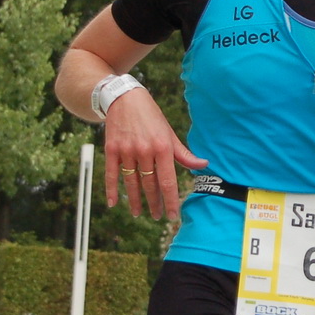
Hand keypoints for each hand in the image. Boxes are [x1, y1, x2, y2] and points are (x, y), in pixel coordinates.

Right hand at [102, 88, 207, 220]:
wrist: (125, 98)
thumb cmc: (152, 118)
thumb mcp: (169, 134)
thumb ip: (184, 153)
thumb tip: (203, 164)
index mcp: (163, 147)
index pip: (168, 181)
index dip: (171, 201)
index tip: (173, 215)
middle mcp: (145, 150)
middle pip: (150, 184)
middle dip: (154, 203)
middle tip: (157, 215)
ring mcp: (127, 150)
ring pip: (132, 182)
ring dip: (135, 200)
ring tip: (138, 213)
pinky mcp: (111, 149)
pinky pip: (111, 174)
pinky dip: (111, 190)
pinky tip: (113, 203)